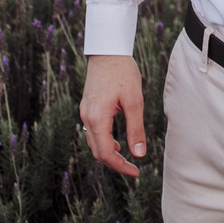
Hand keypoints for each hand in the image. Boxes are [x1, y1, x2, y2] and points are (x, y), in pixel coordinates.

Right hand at [79, 54, 146, 177]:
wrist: (107, 50)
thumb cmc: (123, 72)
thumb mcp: (134, 101)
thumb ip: (136, 129)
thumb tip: (138, 154)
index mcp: (97, 118)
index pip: (106, 154)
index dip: (120, 167)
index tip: (136, 172)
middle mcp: (87, 118)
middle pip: (97, 152)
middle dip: (115, 163)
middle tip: (133, 168)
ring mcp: (85, 112)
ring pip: (94, 143)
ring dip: (109, 153)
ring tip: (127, 157)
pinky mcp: (87, 106)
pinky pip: (92, 132)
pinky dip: (104, 141)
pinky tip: (117, 142)